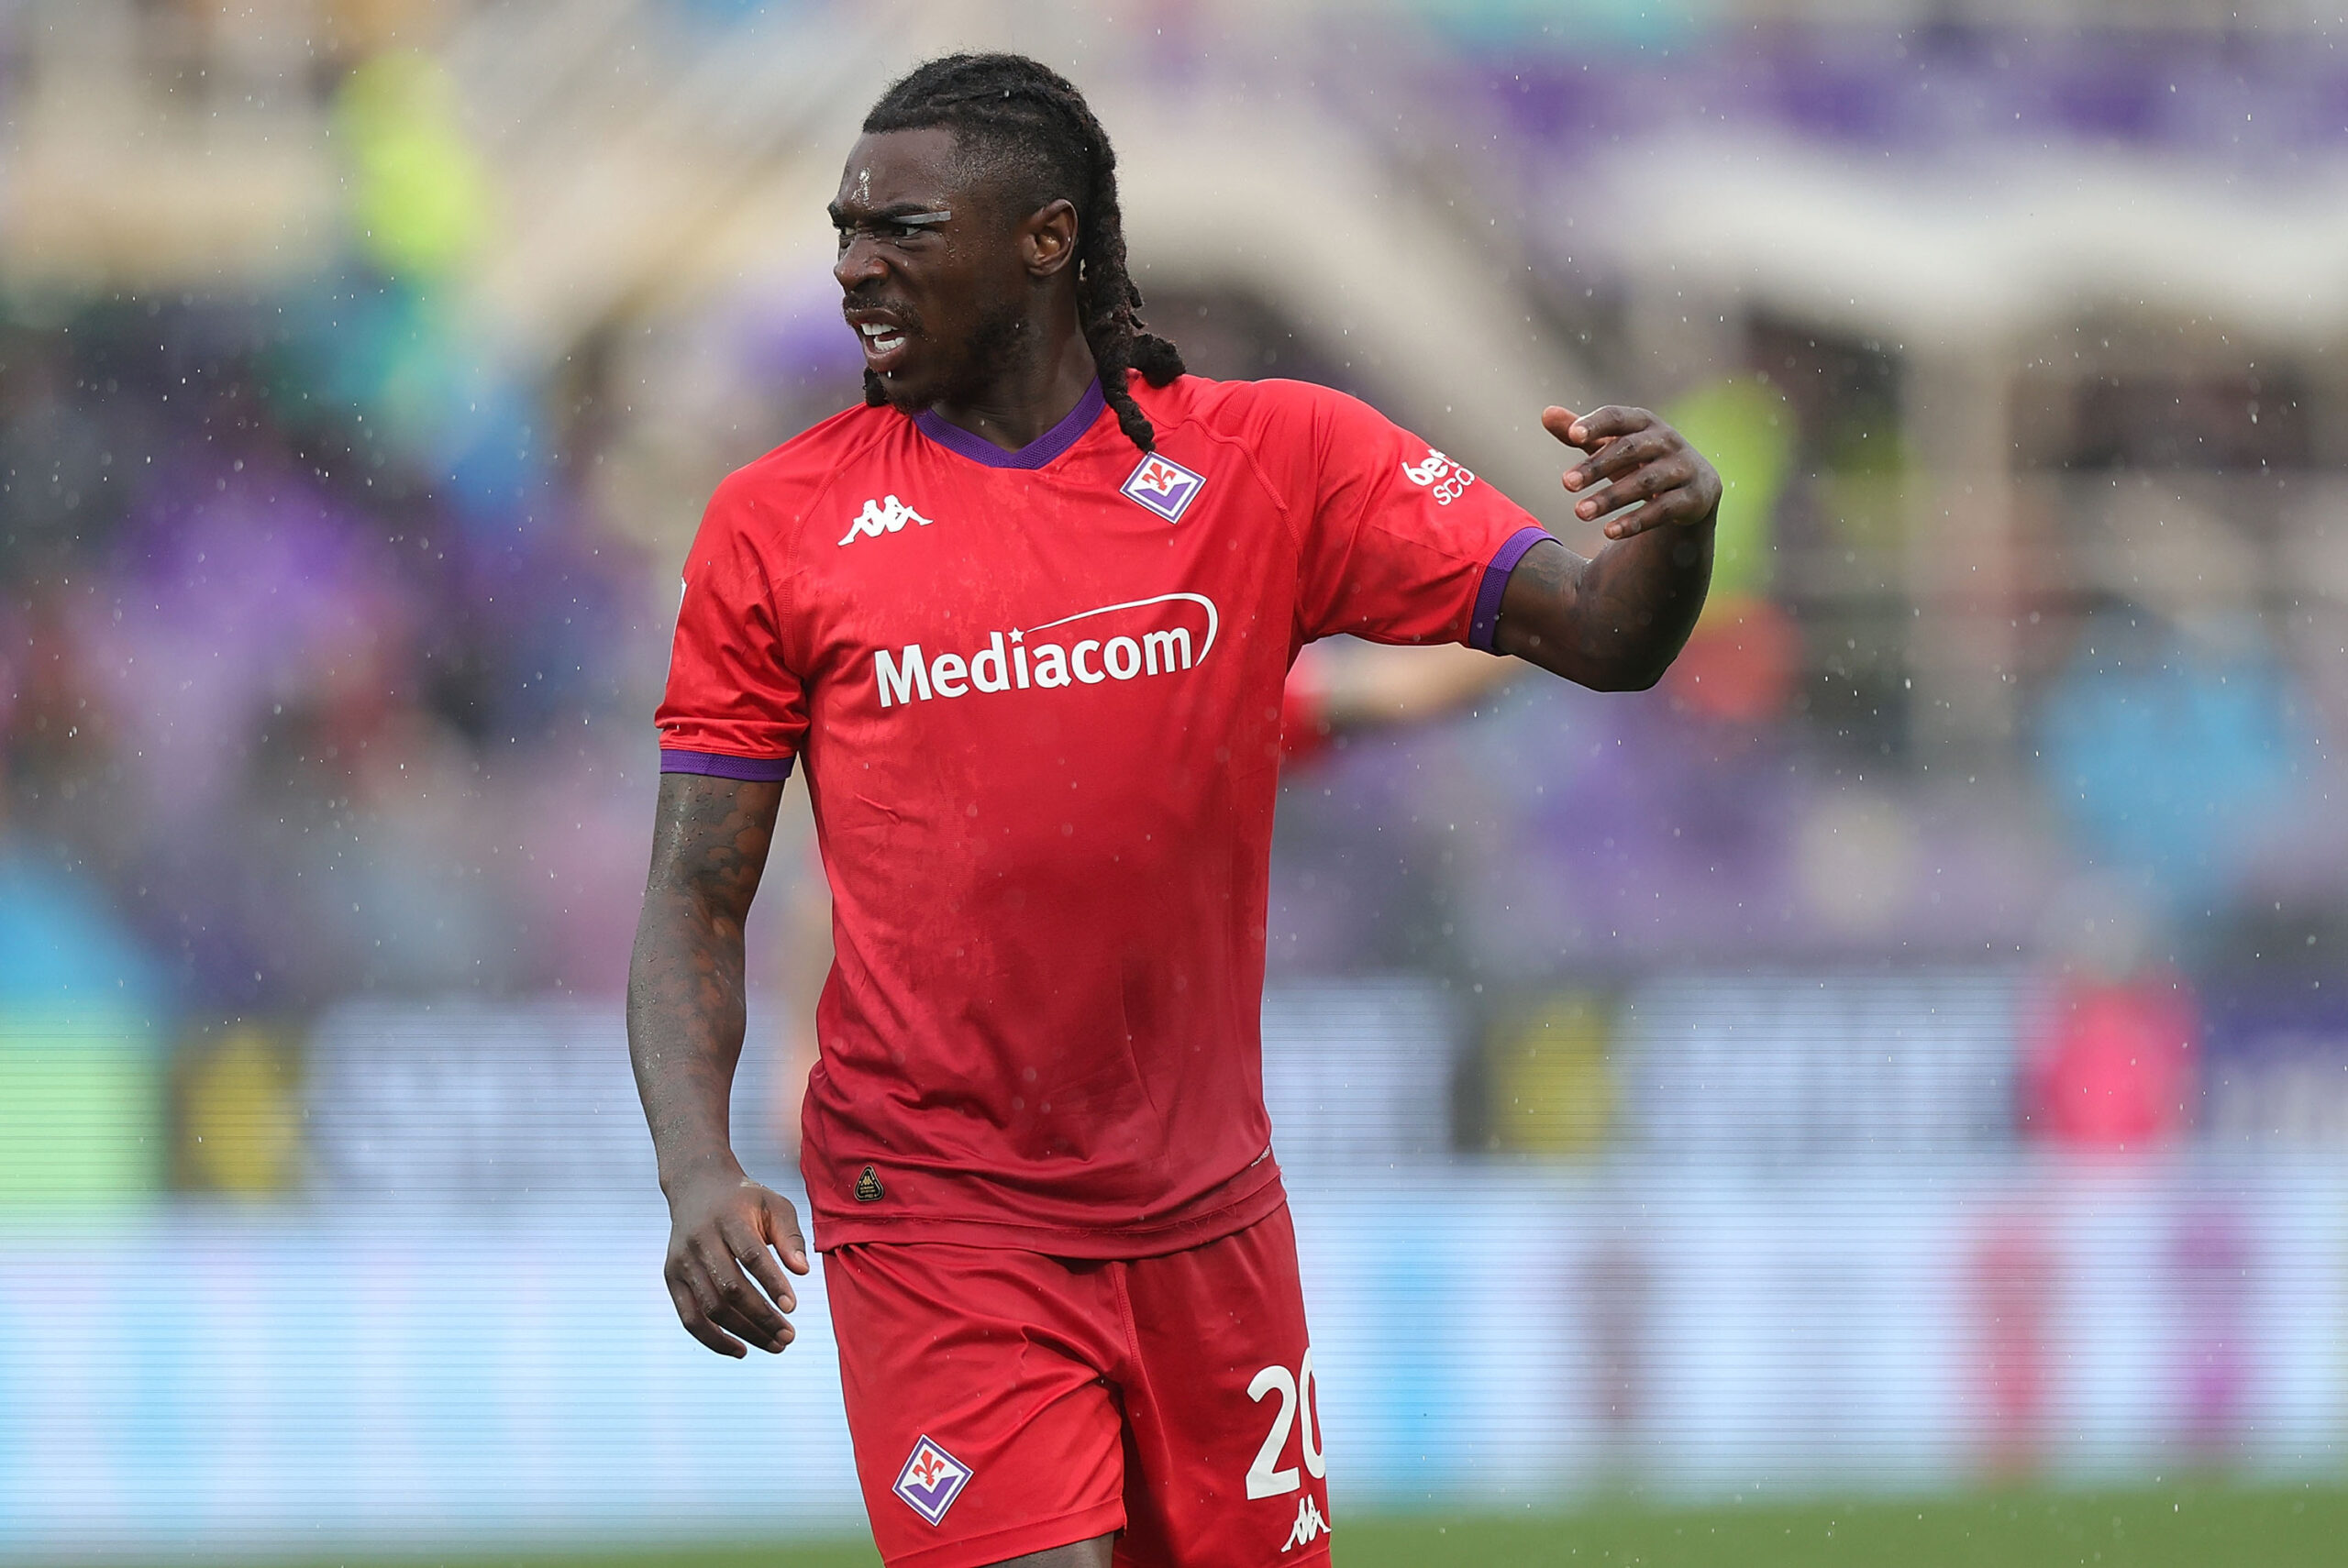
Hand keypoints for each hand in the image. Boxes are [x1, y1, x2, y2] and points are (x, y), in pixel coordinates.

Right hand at [661, 1163, 811, 1357]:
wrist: (697, 1188)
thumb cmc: (744, 1201)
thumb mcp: (774, 1205)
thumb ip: (790, 1236)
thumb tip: (803, 1271)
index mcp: (728, 1218)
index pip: (750, 1255)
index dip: (772, 1283)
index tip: (793, 1307)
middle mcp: (700, 1241)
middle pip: (730, 1288)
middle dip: (761, 1317)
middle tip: (789, 1336)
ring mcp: (682, 1262)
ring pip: (711, 1308)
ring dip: (744, 1332)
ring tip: (775, 1345)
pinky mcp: (672, 1278)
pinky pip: (690, 1318)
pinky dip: (713, 1339)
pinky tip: (741, 1349)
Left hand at [1545, 405, 1721, 540]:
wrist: (1695, 488)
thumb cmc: (1643, 460)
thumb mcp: (1615, 445)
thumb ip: (1585, 433)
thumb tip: (1546, 414)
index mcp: (1645, 423)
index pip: (1618, 417)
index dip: (1596, 424)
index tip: (1572, 435)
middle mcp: (1667, 441)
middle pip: (1629, 449)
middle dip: (1596, 466)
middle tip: (1565, 484)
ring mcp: (1683, 468)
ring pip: (1645, 482)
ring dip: (1611, 497)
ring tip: (1579, 512)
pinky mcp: (1693, 498)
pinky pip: (1663, 510)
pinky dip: (1636, 521)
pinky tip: (1609, 531)